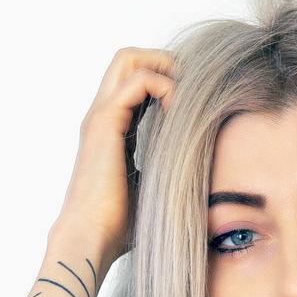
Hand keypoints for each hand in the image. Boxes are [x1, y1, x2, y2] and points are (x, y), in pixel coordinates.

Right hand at [55, 47, 176, 263]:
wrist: (93, 237)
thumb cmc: (120, 226)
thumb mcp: (154, 188)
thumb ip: (169, 170)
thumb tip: (202, 175)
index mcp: (114, 129)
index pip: (137, 82)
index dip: (166, 81)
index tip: (194, 103)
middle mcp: (103, 116)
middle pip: (128, 58)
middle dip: (165, 61)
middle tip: (192, 88)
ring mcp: (101, 115)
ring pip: (129, 58)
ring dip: (166, 68)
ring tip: (187, 99)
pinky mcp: (105, 122)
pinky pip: (138, 80)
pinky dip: (166, 87)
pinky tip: (179, 114)